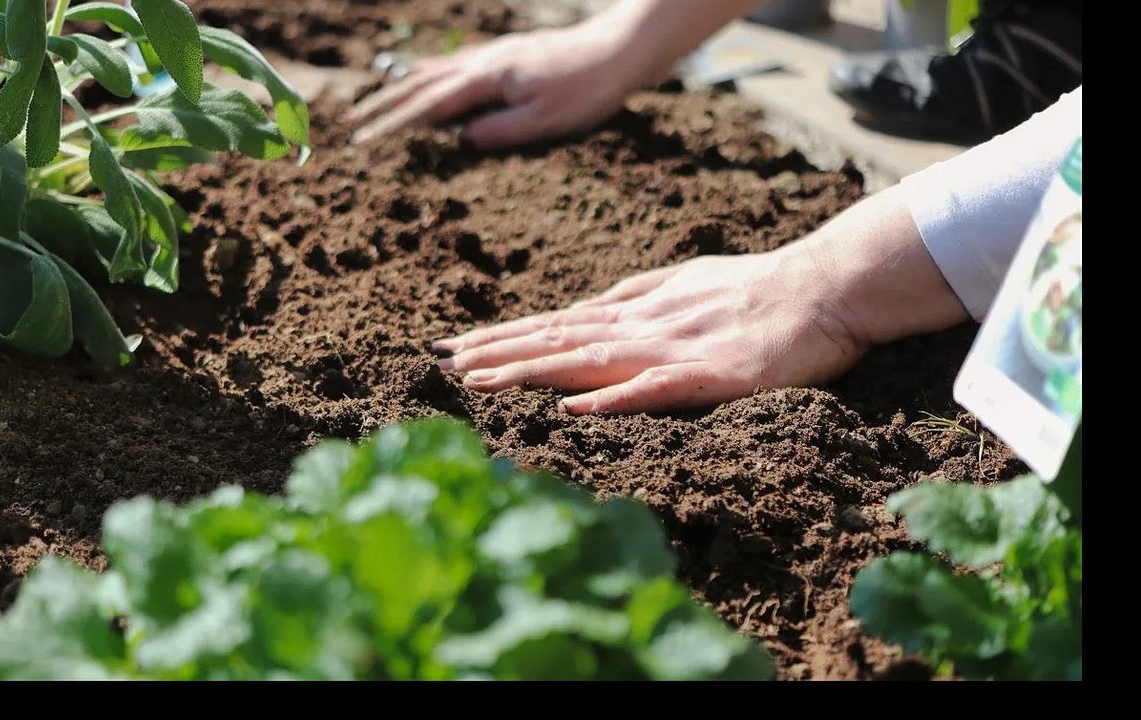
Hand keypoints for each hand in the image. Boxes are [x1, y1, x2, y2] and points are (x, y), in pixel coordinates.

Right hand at [344, 22, 652, 148]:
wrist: (621, 49)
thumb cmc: (588, 88)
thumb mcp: (546, 120)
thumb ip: (501, 131)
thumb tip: (463, 141)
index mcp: (488, 78)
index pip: (429, 105)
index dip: (393, 124)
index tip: (363, 141)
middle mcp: (485, 61)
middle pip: (421, 84)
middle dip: (383, 104)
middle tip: (350, 122)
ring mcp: (495, 55)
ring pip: (436, 70)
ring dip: (402, 87)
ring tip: (375, 101)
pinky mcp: (508, 55)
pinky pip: (456, 64)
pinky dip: (431, 73)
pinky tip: (427, 76)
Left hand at [432, 247, 866, 414]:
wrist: (827, 286)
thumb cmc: (758, 287)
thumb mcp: (684, 284)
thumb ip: (634, 297)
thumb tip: (585, 308)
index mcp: (636, 311)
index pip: (554, 326)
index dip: (502, 337)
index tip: (451, 347)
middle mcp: (642, 326)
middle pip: (556, 340)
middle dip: (495, 352)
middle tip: (438, 363)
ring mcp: (674, 348)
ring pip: (588, 360)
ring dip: (531, 370)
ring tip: (478, 381)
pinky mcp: (712, 375)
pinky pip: (656, 387)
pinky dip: (612, 397)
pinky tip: (573, 406)